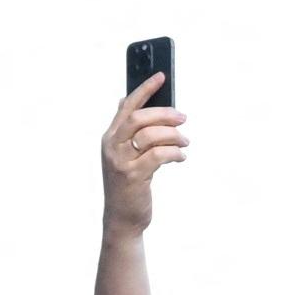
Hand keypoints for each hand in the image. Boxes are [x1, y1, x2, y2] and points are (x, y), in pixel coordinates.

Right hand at [99, 84, 186, 233]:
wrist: (121, 218)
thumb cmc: (127, 184)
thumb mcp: (120, 153)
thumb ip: (123, 128)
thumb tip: (124, 100)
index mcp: (110, 137)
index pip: (127, 105)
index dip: (144, 89)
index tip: (161, 76)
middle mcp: (112, 146)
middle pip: (139, 117)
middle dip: (165, 113)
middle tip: (183, 117)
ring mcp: (121, 161)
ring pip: (151, 135)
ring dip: (174, 135)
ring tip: (184, 142)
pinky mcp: (133, 176)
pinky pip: (159, 155)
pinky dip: (174, 153)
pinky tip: (180, 157)